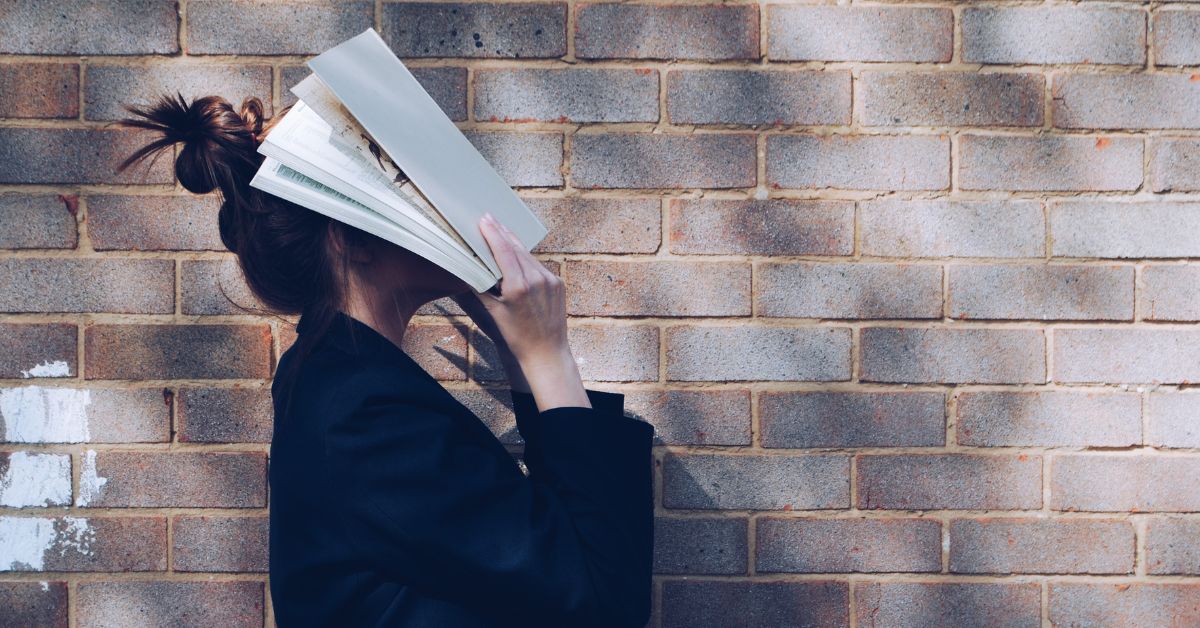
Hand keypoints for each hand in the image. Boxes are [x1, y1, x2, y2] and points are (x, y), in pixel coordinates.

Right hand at [463, 213, 589, 410]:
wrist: (547, 352)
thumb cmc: (518, 337)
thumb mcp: (495, 313)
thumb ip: (482, 288)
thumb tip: (470, 270)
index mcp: (519, 286)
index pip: (504, 251)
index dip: (493, 233)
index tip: (484, 219)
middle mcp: (537, 279)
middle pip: (516, 248)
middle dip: (501, 232)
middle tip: (489, 217)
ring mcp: (550, 280)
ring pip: (527, 255)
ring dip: (513, 243)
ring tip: (500, 230)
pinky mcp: (558, 283)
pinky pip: (538, 265)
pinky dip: (525, 258)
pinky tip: (516, 253)